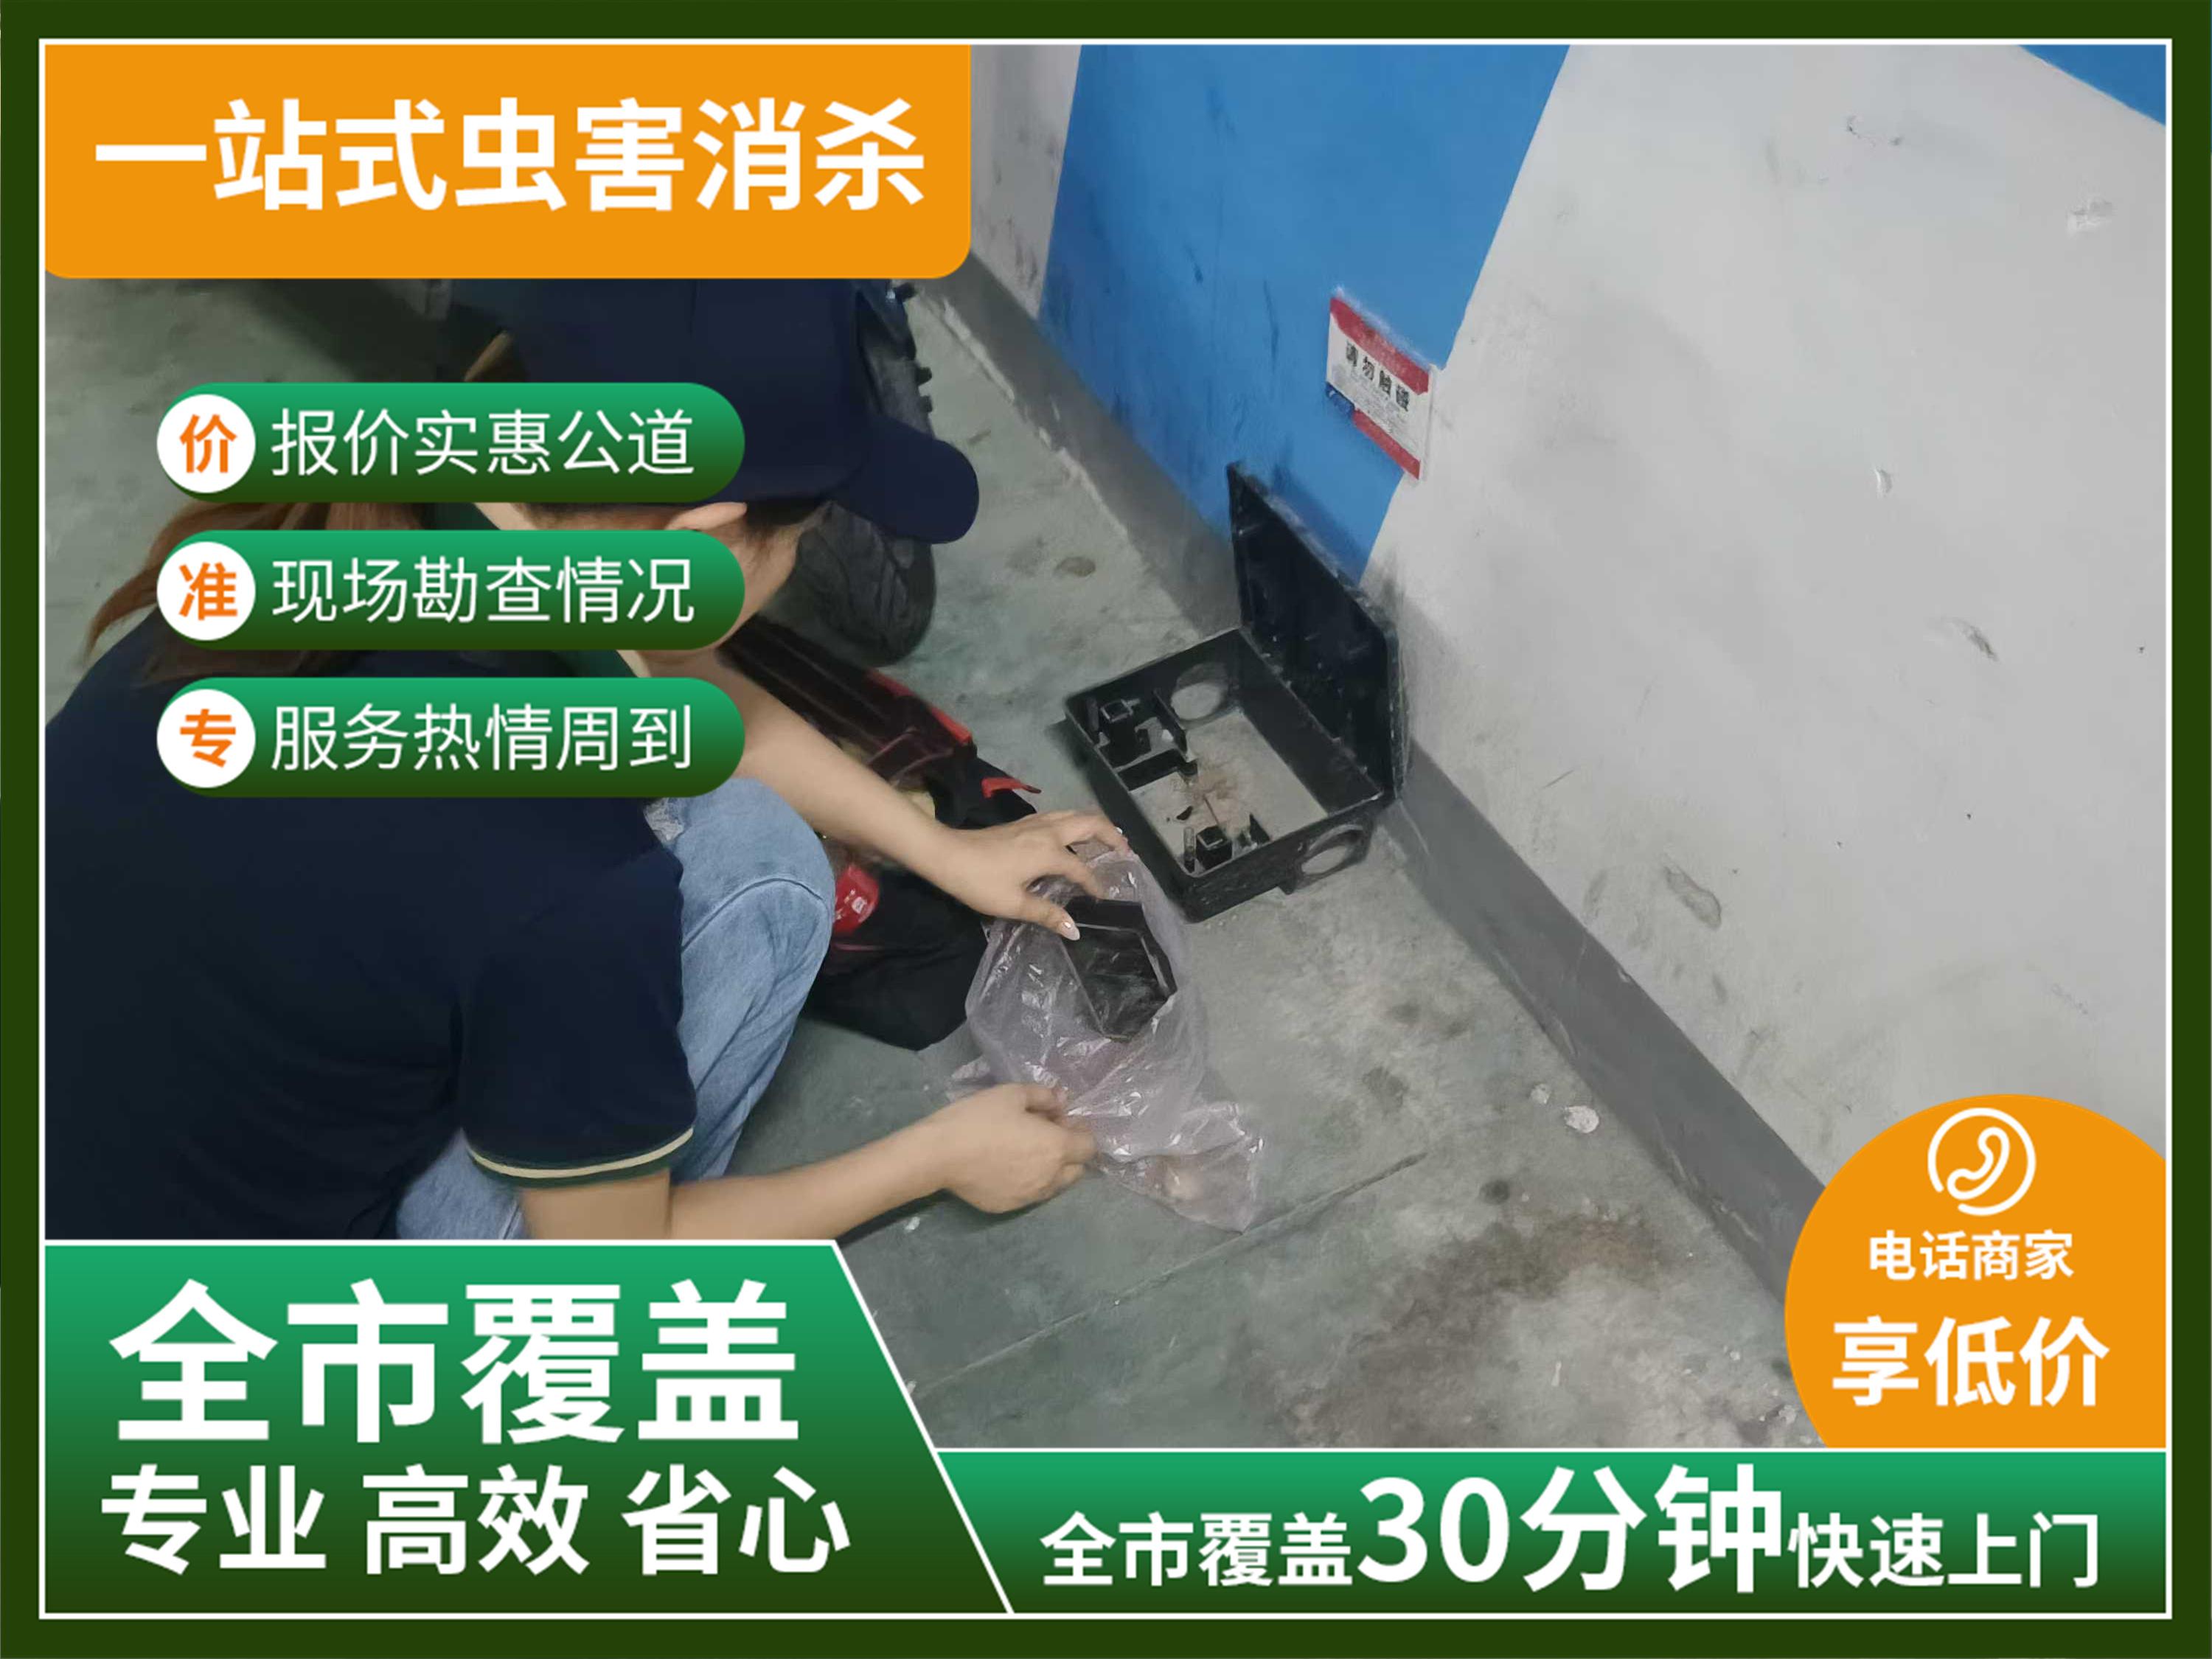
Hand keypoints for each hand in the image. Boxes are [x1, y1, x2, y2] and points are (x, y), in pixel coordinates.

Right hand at [916, 1083, 1095, 1212]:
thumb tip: (1061, 1100)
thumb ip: (1043, 1097)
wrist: (940, 1154)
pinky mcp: (1009, 1207)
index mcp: (1057, 1148)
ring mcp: (1030, 1196)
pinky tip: (1007, 1167)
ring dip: (1052, 1170)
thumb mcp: (1012, 1094)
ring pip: (1055, 1186)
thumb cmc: (979, 1118)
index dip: (1080, 1132)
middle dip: (1070, 1154)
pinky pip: (1030, 1195)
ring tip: (1028, 1152)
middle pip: (1077, 1171)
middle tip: (1046, 1136)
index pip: (1089, 1147)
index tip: (1061, 1121)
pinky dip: (1029, 1182)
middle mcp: (1050, 1178)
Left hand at [918, 810, 1130, 937]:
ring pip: (1076, 814)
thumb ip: (1047, 914)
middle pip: (1091, 823)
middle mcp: (1048, 831)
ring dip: (1096, 825)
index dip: (1096, 884)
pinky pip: (1062, 816)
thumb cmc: (979, 882)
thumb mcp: (1013, 904)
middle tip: (1128, 852)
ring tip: (1109, 839)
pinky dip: (1077, 822)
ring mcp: (1035, 823)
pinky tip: (1074, 835)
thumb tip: (1075, 930)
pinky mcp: (1024, 823)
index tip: (1105, 898)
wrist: (946, 854)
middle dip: (1113, 836)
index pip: (1082, 868)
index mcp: (1049, 852)